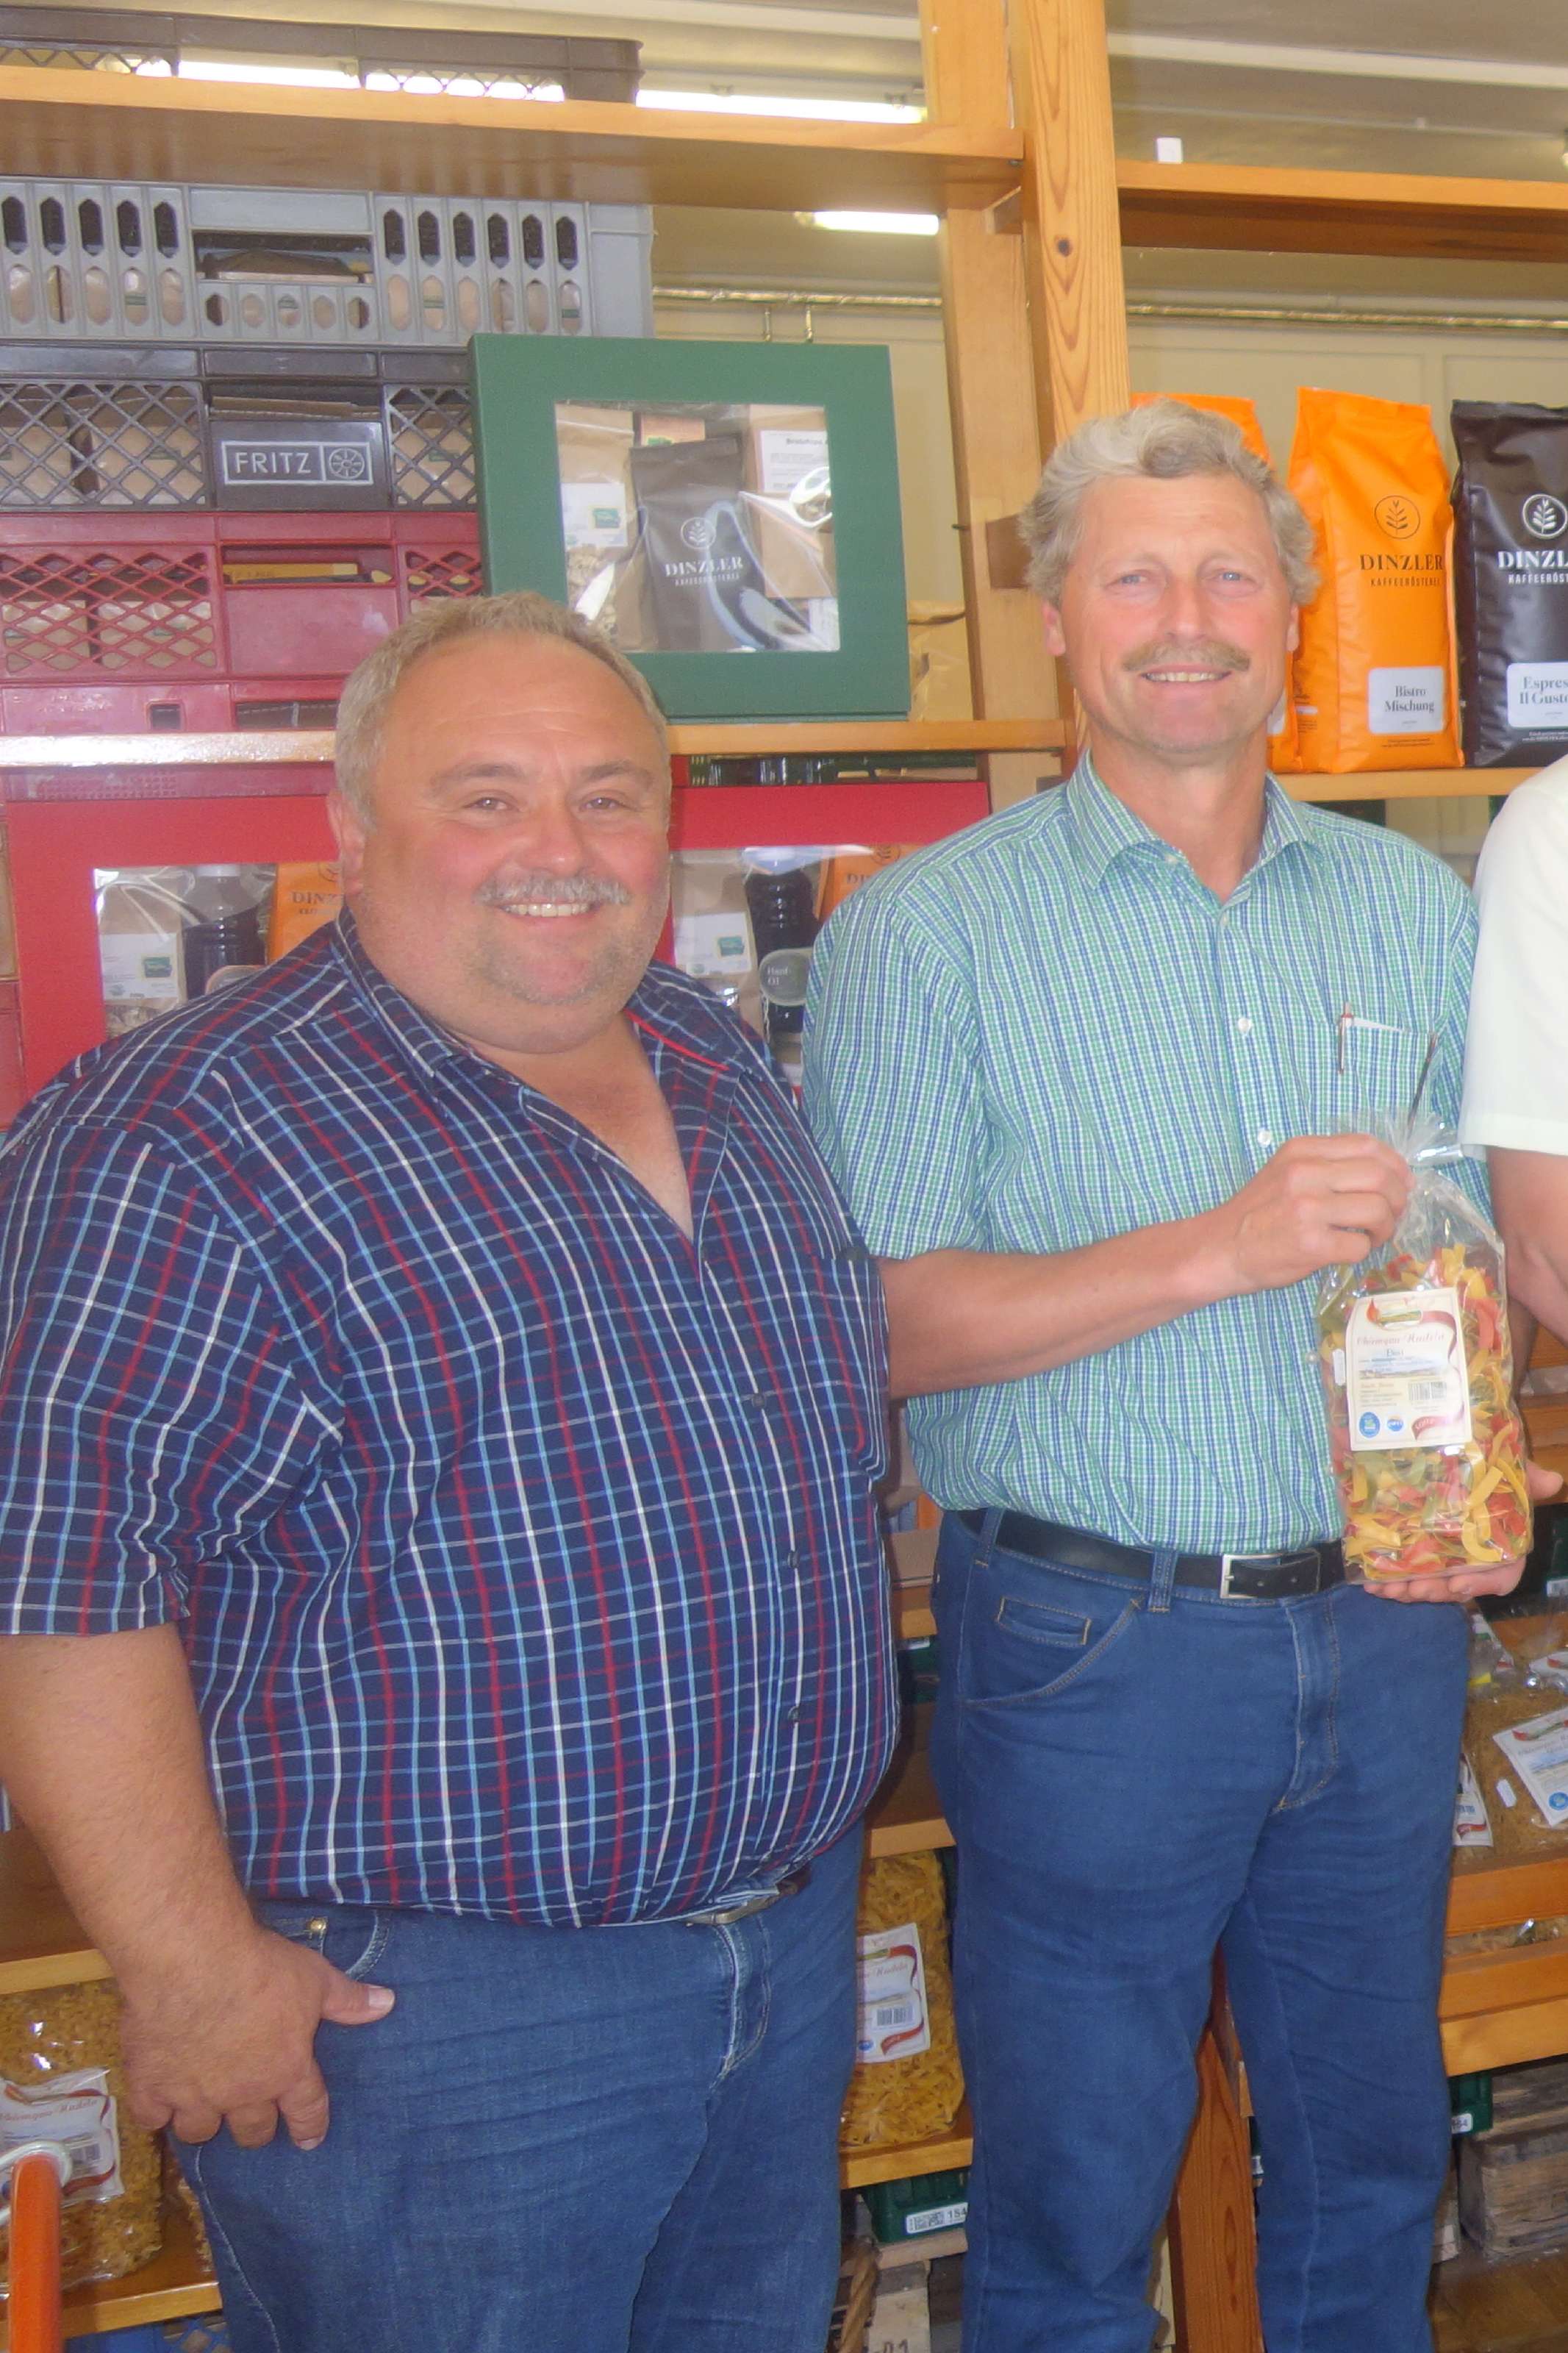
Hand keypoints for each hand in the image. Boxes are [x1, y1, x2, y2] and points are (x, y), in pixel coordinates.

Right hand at [118, 1923, 393, 2150]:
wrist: (192, 1961)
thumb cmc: (261, 1968)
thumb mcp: (315, 1978)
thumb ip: (348, 1999)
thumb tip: (388, 2003)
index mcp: (286, 2071)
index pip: (307, 2112)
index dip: (309, 2128)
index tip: (309, 2141)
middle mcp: (242, 2093)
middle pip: (251, 2131)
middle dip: (255, 2129)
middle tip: (253, 2120)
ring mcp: (194, 2095)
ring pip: (199, 2131)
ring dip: (205, 2123)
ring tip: (205, 2112)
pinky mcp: (150, 2086)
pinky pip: (150, 2117)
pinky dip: (155, 2113)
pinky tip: (157, 2104)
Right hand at [1207, 1134, 1411, 1296]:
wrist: (1221, 1248)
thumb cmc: (1257, 1213)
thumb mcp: (1286, 1171)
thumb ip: (1327, 1165)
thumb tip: (1387, 1175)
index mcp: (1301, 1151)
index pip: (1367, 1145)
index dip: (1394, 1164)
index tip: (1401, 1181)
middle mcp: (1305, 1174)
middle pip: (1379, 1176)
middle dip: (1398, 1197)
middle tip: (1394, 1212)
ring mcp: (1308, 1209)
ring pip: (1377, 1209)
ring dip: (1387, 1226)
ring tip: (1376, 1234)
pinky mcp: (1310, 1244)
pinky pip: (1359, 1244)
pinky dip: (1364, 1250)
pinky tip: (1351, 1250)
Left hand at [1363, 1460, 1563, 1605]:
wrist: (1444, 1455)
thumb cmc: (1484, 1472)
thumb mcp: (1506, 1471)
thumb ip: (1525, 1478)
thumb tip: (1554, 1479)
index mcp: (1500, 1543)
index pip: (1503, 1574)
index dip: (1483, 1584)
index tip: (1458, 1586)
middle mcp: (1473, 1557)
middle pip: (1459, 1585)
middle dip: (1435, 1591)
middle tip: (1413, 1588)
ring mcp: (1444, 1559)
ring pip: (1431, 1585)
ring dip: (1408, 1590)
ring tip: (1387, 1588)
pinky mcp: (1416, 1555)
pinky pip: (1406, 1576)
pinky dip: (1389, 1582)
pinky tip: (1371, 1582)